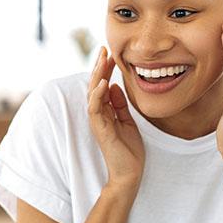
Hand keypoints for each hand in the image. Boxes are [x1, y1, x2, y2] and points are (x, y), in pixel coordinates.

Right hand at [88, 47, 144, 190]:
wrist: (129, 174)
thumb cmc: (128, 150)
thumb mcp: (127, 121)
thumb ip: (119, 104)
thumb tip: (115, 85)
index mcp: (105, 111)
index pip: (102, 85)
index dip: (104, 69)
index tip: (110, 53)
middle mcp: (98, 114)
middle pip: (95, 85)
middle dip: (98, 66)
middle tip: (103, 48)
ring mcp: (98, 121)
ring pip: (93, 93)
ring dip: (97, 75)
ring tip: (102, 59)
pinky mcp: (100, 129)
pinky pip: (95, 108)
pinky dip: (98, 94)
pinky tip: (104, 82)